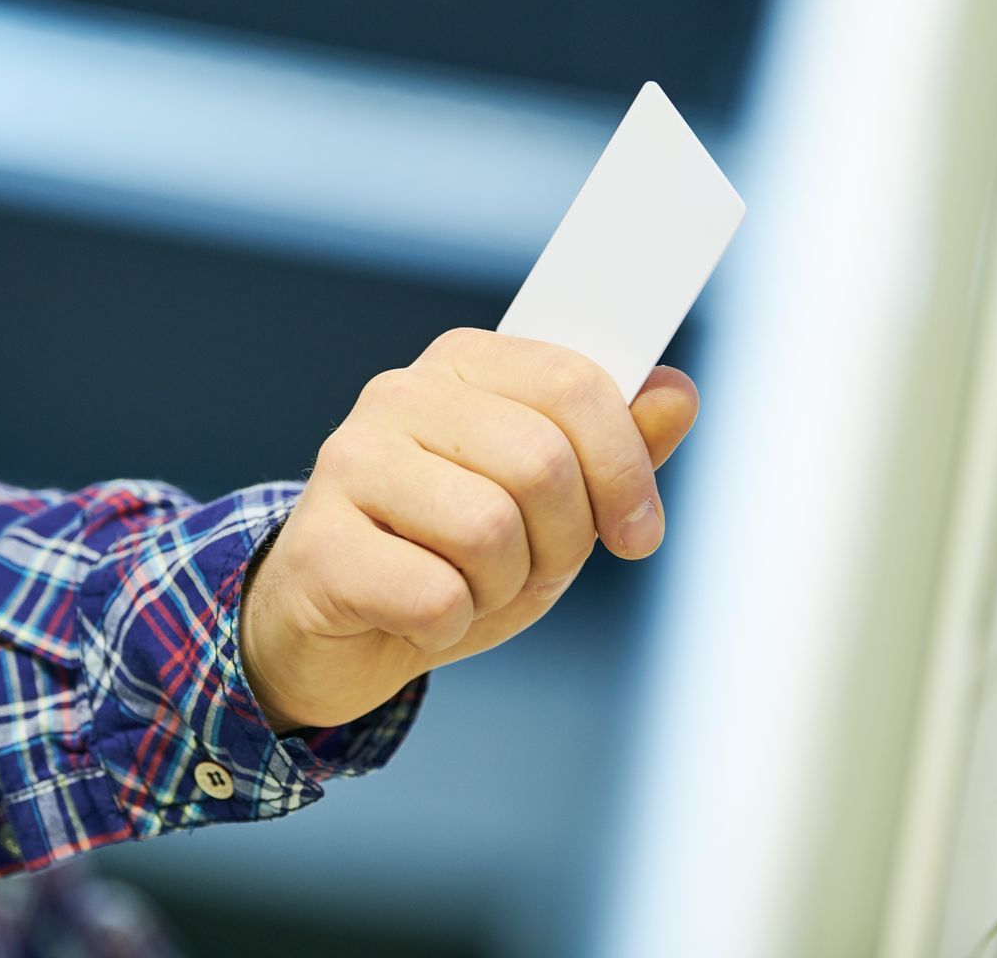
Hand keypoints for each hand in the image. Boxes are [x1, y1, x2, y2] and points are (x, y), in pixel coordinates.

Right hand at [238, 327, 698, 734]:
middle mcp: (398, 396)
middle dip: (561, 543)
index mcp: (462, 365)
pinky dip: (449, 626)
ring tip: (465, 587)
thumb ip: (613, 450)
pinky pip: (436, 595)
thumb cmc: (445, 556)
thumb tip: (676, 395)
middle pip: (541, 463)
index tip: (638, 531)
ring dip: (500, 588)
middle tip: (526, 569)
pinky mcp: (320, 545)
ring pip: (490, 530)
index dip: (625, 469)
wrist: (333, 630)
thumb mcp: (549, 508)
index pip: (573, 384)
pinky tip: (418, 615)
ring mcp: (350, 464)